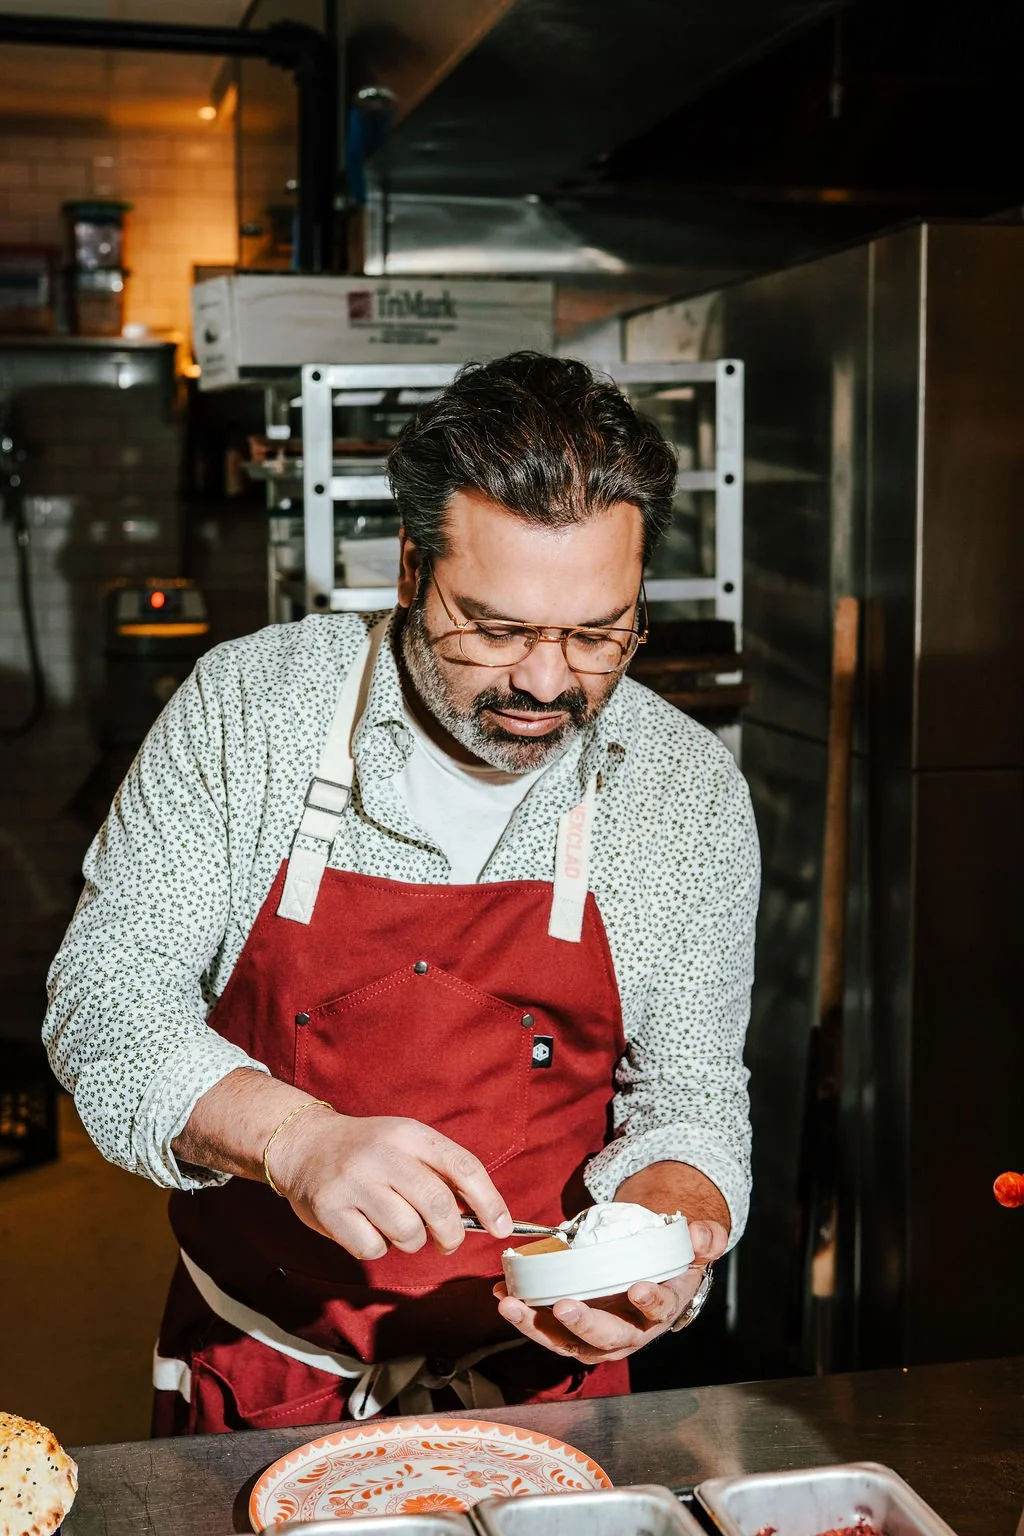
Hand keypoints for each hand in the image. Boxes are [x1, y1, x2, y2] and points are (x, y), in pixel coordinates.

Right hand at [270, 1109, 512, 1261]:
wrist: (304, 1144)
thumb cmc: (368, 1151)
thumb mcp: (406, 1143)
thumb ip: (440, 1172)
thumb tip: (483, 1215)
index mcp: (410, 1134)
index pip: (462, 1166)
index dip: (490, 1201)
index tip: (503, 1228)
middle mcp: (383, 1154)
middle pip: (437, 1205)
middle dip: (451, 1234)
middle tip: (448, 1242)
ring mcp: (354, 1181)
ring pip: (407, 1232)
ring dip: (411, 1241)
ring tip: (397, 1225)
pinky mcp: (330, 1209)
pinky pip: (372, 1248)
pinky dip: (376, 1247)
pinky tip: (365, 1227)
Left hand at [493, 1219, 726, 1363]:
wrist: (653, 1273)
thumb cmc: (670, 1261)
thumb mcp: (693, 1246)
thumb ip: (704, 1238)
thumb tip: (702, 1234)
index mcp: (661, 1308)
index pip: (659, 1309)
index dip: (650, 1302)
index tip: (638, 1289)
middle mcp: (631, 1330)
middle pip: (609, 1338)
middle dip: (585, 1324)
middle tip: (563, 1307)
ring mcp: (599, 1335)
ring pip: (570, 1342)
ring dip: (540, 1327)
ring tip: (513, 1306)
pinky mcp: (573, 1330)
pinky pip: (549, 1330)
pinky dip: (526, 1317)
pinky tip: (505, 1297)